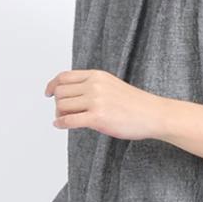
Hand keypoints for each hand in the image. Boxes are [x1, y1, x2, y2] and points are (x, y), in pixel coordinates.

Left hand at [44, 69, 166, 140]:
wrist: (153, 114)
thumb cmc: (135, 104)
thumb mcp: (111, 85)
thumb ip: (92, 85)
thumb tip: (71, 95)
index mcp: (97, 75)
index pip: (64, 77)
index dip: (53, 85)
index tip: (48, 93)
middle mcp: (94, 85)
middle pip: (60, 92)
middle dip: (58, 104)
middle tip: (63, 112)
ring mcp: (96, 101)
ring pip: (62, 106)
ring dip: (59, 114)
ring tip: (66, 120)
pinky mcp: (97, 118)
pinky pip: (69, 120)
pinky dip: (61, 123)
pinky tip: (60, 126)